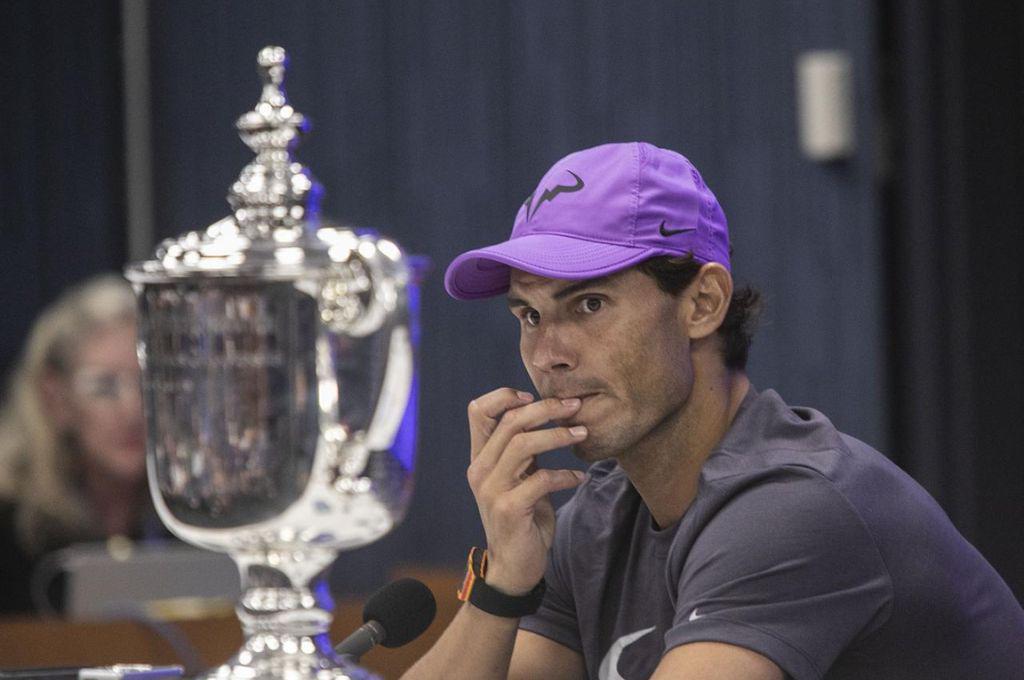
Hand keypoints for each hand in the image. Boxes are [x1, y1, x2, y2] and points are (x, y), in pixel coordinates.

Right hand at [465, 387, 587, 595]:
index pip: (478, 411)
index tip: (534, 395)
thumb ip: (523, 451)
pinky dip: (565, 474)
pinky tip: (580, 478)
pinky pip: (541, 479)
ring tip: (583, 434)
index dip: (504, 396)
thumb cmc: (522, 518)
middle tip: (575, 407)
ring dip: (558, 435)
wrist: (513, 568)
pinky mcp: (509, 509)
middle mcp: (480, 469)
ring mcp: (492, 489)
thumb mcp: (518, 478)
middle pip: (510, 421)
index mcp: (480, 458)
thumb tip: (547, 415)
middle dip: (546, 409)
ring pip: (523, 443)